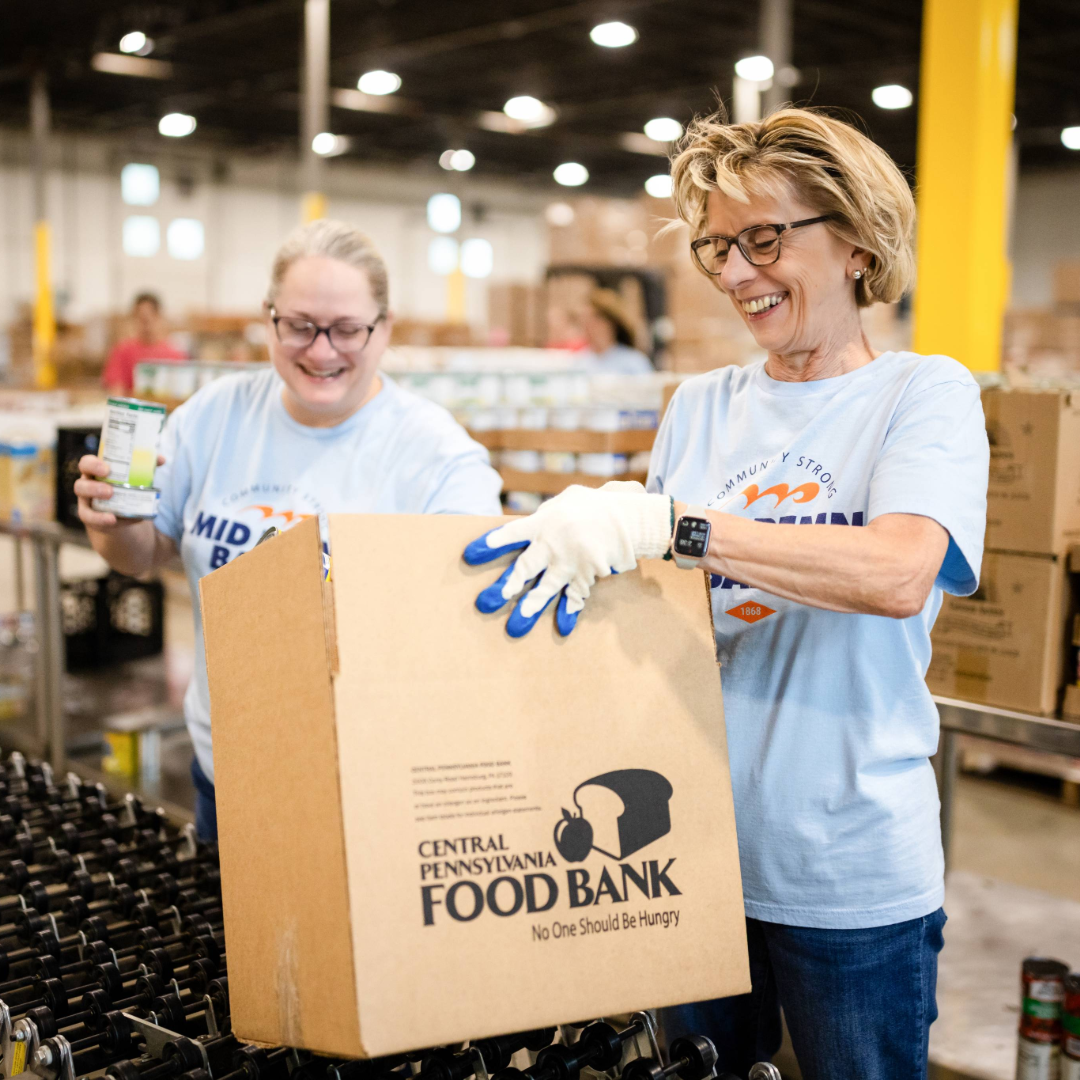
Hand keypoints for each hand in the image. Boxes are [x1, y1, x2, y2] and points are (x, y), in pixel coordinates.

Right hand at [75, 453, 164, 530]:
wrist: (120, 514)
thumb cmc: (125, 488)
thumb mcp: (134, 478)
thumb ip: (146, 467)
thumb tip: (161, 459)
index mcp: (95, 472)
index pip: (86, 464)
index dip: (93, 464)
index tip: (107, 468)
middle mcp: (87, 485)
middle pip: (80, 484)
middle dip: (93, 486)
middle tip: (110, 489)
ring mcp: (87, 502)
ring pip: (83, 503)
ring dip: (96, 500)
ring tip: (111, 499)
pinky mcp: (90, 517)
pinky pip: (90, 518)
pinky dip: (101, 519)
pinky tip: (113, 519)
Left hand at [463, 482, 672, 636]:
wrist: (630, 517)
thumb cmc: (594, 506)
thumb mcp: (567, 500)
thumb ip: (545, 515)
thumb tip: (528, 527)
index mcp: (544, 522)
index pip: (512, 532)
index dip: (492, 543)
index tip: (470, 554)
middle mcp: (554, 545)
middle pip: (526, 567)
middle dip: (508, 586)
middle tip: (489, 602)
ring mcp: (571, 563)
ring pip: (547, 589)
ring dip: (531, 608)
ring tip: (516, 627)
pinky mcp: (587, 576)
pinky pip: (576, 597)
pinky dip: (569, 613)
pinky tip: (561, 629)